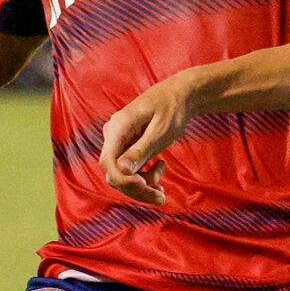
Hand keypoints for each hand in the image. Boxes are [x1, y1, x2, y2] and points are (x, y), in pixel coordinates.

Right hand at [99, 72, 201, 205]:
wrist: (181, 95)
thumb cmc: (173, 109)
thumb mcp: (161, 131)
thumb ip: (141, 150)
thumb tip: (122, 170)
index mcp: (119, 126)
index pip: (108, 162)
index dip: (123, 180)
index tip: (146, 186)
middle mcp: (113, 134)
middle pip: (114, 173)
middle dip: (137, 189)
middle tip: (162, 195)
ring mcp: (118, 141)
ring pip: (121, 176)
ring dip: (141, 188)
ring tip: (163, 190)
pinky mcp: (126, 147)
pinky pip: (128, 170)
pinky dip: (143, 179)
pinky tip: (159, 171)